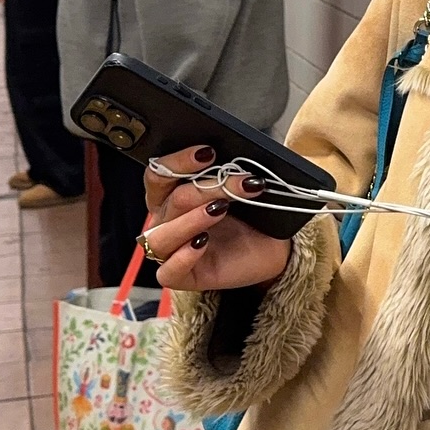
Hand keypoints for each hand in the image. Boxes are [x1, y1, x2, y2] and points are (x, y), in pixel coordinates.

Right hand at [141, 146, 292, 291]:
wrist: (272, 247)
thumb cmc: (251, 216)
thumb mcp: (239, 189)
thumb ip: (227, 172)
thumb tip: (238, 154)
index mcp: (170, 195)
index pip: (157, 174)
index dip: (178, 161)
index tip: (208, 153)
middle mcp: (166, 221)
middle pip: (170, 201)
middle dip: (205, 188)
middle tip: (239, 182)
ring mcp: (171, 250)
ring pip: (161, 237)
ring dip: (190, 220)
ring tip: (220, 210)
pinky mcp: (182, 276)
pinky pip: (167, 272)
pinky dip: (183, 257)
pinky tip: (202, 242)